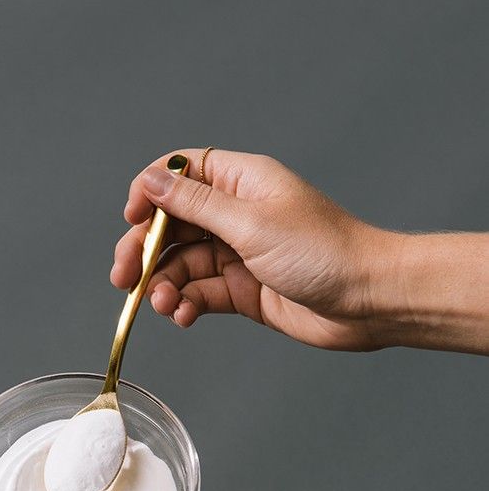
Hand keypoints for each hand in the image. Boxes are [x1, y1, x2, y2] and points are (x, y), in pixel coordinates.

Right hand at [111, 148, 391, 350]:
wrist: (366, 301)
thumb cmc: (322, 251)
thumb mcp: (250, 222)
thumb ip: (196, 205)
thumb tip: (152, 181)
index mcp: (241, 182)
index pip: (183, 174)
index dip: (151, 192)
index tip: (131, 217)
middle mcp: (237, 215)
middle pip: (173, 225)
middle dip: (144, 250)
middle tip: (123, 278)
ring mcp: (239, 255)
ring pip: (182, 264)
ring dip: (164, 284)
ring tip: (161, 304)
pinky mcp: (244, 291)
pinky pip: (201, 294)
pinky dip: (186, 305)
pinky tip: (182, 316)